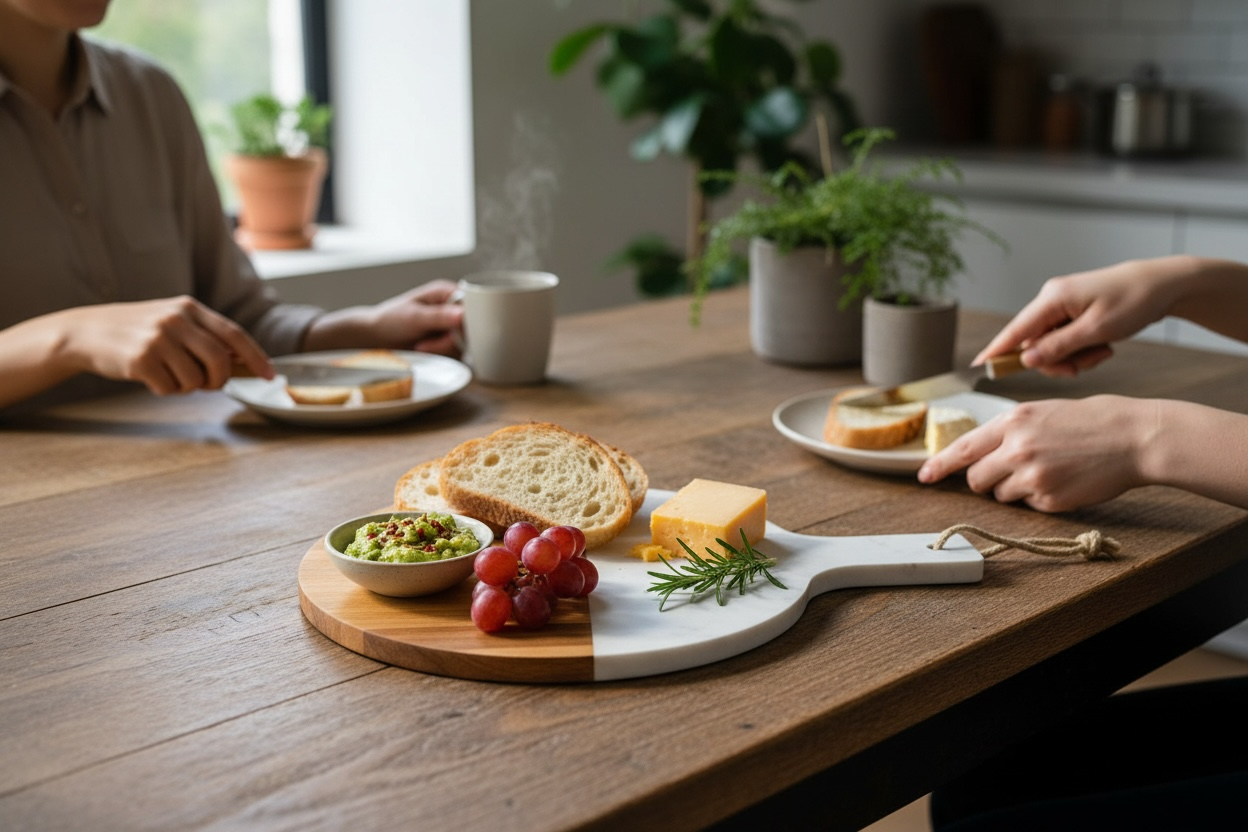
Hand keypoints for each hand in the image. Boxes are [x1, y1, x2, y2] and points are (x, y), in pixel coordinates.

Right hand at [62, 296, 272, 394]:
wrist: (86, 332)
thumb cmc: (138, 331)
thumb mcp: (173, 322)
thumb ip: (205, 337)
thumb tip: (243, 364)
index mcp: (189, 308)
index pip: (234, 334)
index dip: (256, 357)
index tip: (270, 375)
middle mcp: (176, 320)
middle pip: (220, 362)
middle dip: (219, 381)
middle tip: (207, 385)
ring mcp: (158, 339)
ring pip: (196, 380)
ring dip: (187, 387)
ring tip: (169, 374)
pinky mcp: (141, 359)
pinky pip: (170, 388)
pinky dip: (165, 390)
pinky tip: (150, 377)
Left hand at [369, 279, 464, 354]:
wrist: (376, 338)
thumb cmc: (390, 320)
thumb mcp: (414, 317)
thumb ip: (439, 316)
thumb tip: (462, 314)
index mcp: (445, 292)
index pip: (471, 305)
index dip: (466, 321)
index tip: (451, 332)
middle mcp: (450, 306)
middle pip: (469, 325)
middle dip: (450, 339)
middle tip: (429, 343)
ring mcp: (449, 323)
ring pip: (464, 339)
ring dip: (443, 347)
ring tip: (423, 345)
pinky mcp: (446, 338)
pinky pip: (456, 348)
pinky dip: (441, 351)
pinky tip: (425, 348)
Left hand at [917, 395, 1156, 511]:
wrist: (1135, 437)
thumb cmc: (1092, 421)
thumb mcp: (1043, 412)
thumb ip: (1010, 431)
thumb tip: (981, 454)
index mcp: (1013, 421)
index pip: (963, 448)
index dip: (939, 465)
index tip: (924, 476)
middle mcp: (1016, 448)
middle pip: (977, 479)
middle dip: (986, 480)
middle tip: (1011, 471)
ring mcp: (1032, 476)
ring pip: (1002, 495)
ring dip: (1016, 489)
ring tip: (1050, 469)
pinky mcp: (1049, 499)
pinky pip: (1030, 506)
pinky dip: (1042, 499)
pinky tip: (1065, 480)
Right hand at [972, 259, 1177, 376]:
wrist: (1163, 284)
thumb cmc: (1134, 301)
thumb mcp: (1096, 330)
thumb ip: (1058, 346)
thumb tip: (1026, 359)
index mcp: (1052, 298)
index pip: (1015, 329)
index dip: (996, 350)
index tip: (978, 366)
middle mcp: (1051, 299)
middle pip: (1033, 343)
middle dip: (1055, 361)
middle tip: (1082, 367)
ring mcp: (1062, 305)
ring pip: (1051, 345)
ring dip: (1073, 357)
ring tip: (1101, 352)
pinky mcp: (1074, 312)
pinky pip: (1065, 339)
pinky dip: (1081, 350)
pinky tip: (1102, 346)